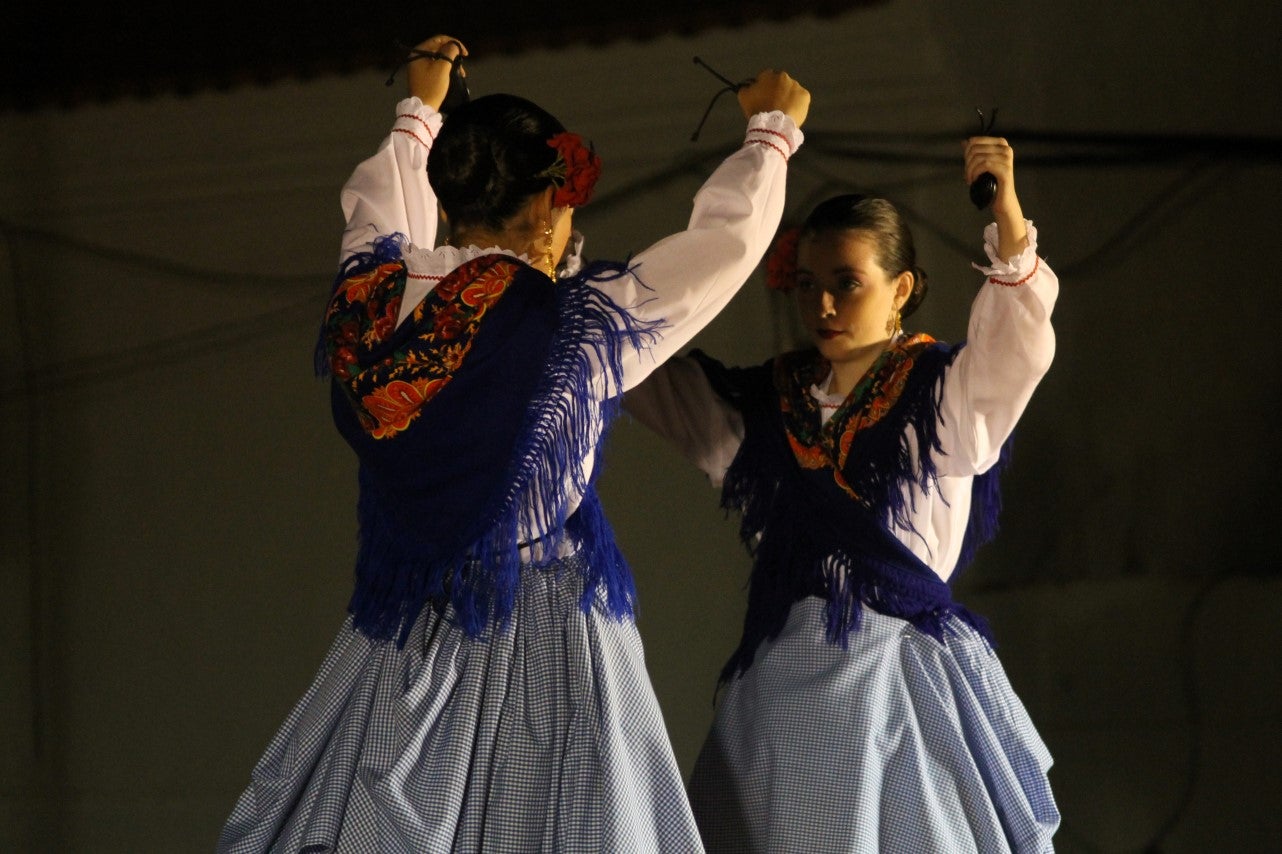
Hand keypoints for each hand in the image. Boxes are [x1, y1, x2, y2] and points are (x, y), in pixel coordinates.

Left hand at [407, 35, 466, 109]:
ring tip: (461, 72)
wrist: (423, 108)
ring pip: (439, 58)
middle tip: (463, 63)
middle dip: (453, 54)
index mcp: (418, 51)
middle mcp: (417, 56)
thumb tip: (455, 45)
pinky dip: (446, 69)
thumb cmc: (432, 87)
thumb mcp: (442, 67)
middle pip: (439, 48)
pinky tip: (455, 75)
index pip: (439, 39)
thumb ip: (450, 52)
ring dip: (452, 63)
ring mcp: (419, 66)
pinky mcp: (423, 75)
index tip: (465, 53)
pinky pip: (436, 66)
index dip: (454, 43)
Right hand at [738, 70, 809, 127]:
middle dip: (777, 90)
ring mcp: (796, 86)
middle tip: (774, 104)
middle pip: (780, 82)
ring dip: (788, 97)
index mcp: (768, 75)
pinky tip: (791, 112)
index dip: (764, 86)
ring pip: (791, 90)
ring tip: (783, 110)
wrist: (774, 125)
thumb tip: (748, 85)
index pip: (765, 77)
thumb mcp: (744, 98)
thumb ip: (745, 88)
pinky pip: (800, 99)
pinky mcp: (805, 96)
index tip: (763, 96)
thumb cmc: (758, 111)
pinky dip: (797, 104)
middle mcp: (784, 76)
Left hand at [964, 136, 1026, 257]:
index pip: (974, 141)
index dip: (966, 154)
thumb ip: (974, 153)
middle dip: (967, 163)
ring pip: (978, 157)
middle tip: (967, 175)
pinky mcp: (1005, 170)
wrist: (1002, 201)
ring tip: (970, 179)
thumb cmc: (991, 183)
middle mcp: (1006, 149)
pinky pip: (984, 165)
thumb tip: (964, 142)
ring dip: (969, 170)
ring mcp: (1007, 159)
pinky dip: (975, 173)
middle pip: (975, 149)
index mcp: (1001, 144)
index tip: (967, 166)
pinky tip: (974, 181)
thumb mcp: (980, 165)